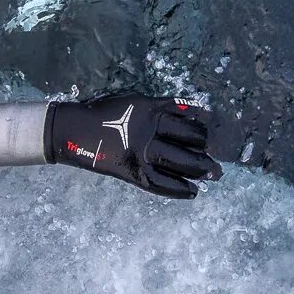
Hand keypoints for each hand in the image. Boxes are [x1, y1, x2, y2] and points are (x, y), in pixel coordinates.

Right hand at [46, 93, 222, 197]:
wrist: (75, 129)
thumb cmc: (108, 111)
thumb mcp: (138, 101)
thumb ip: (164, 106)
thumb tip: (195, 113)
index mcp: (150, 112)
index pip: (186, 120)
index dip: (202, 128)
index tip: (211, 134)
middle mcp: (148, 133)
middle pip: (187, 142)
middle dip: (205, 152)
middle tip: (218, 162)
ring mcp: (140, 154)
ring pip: (178, 163)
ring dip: (199, 170)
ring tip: (213, 175)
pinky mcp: (132, 173)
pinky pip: (160, 184)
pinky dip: (178, 190)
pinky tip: (192, 192)